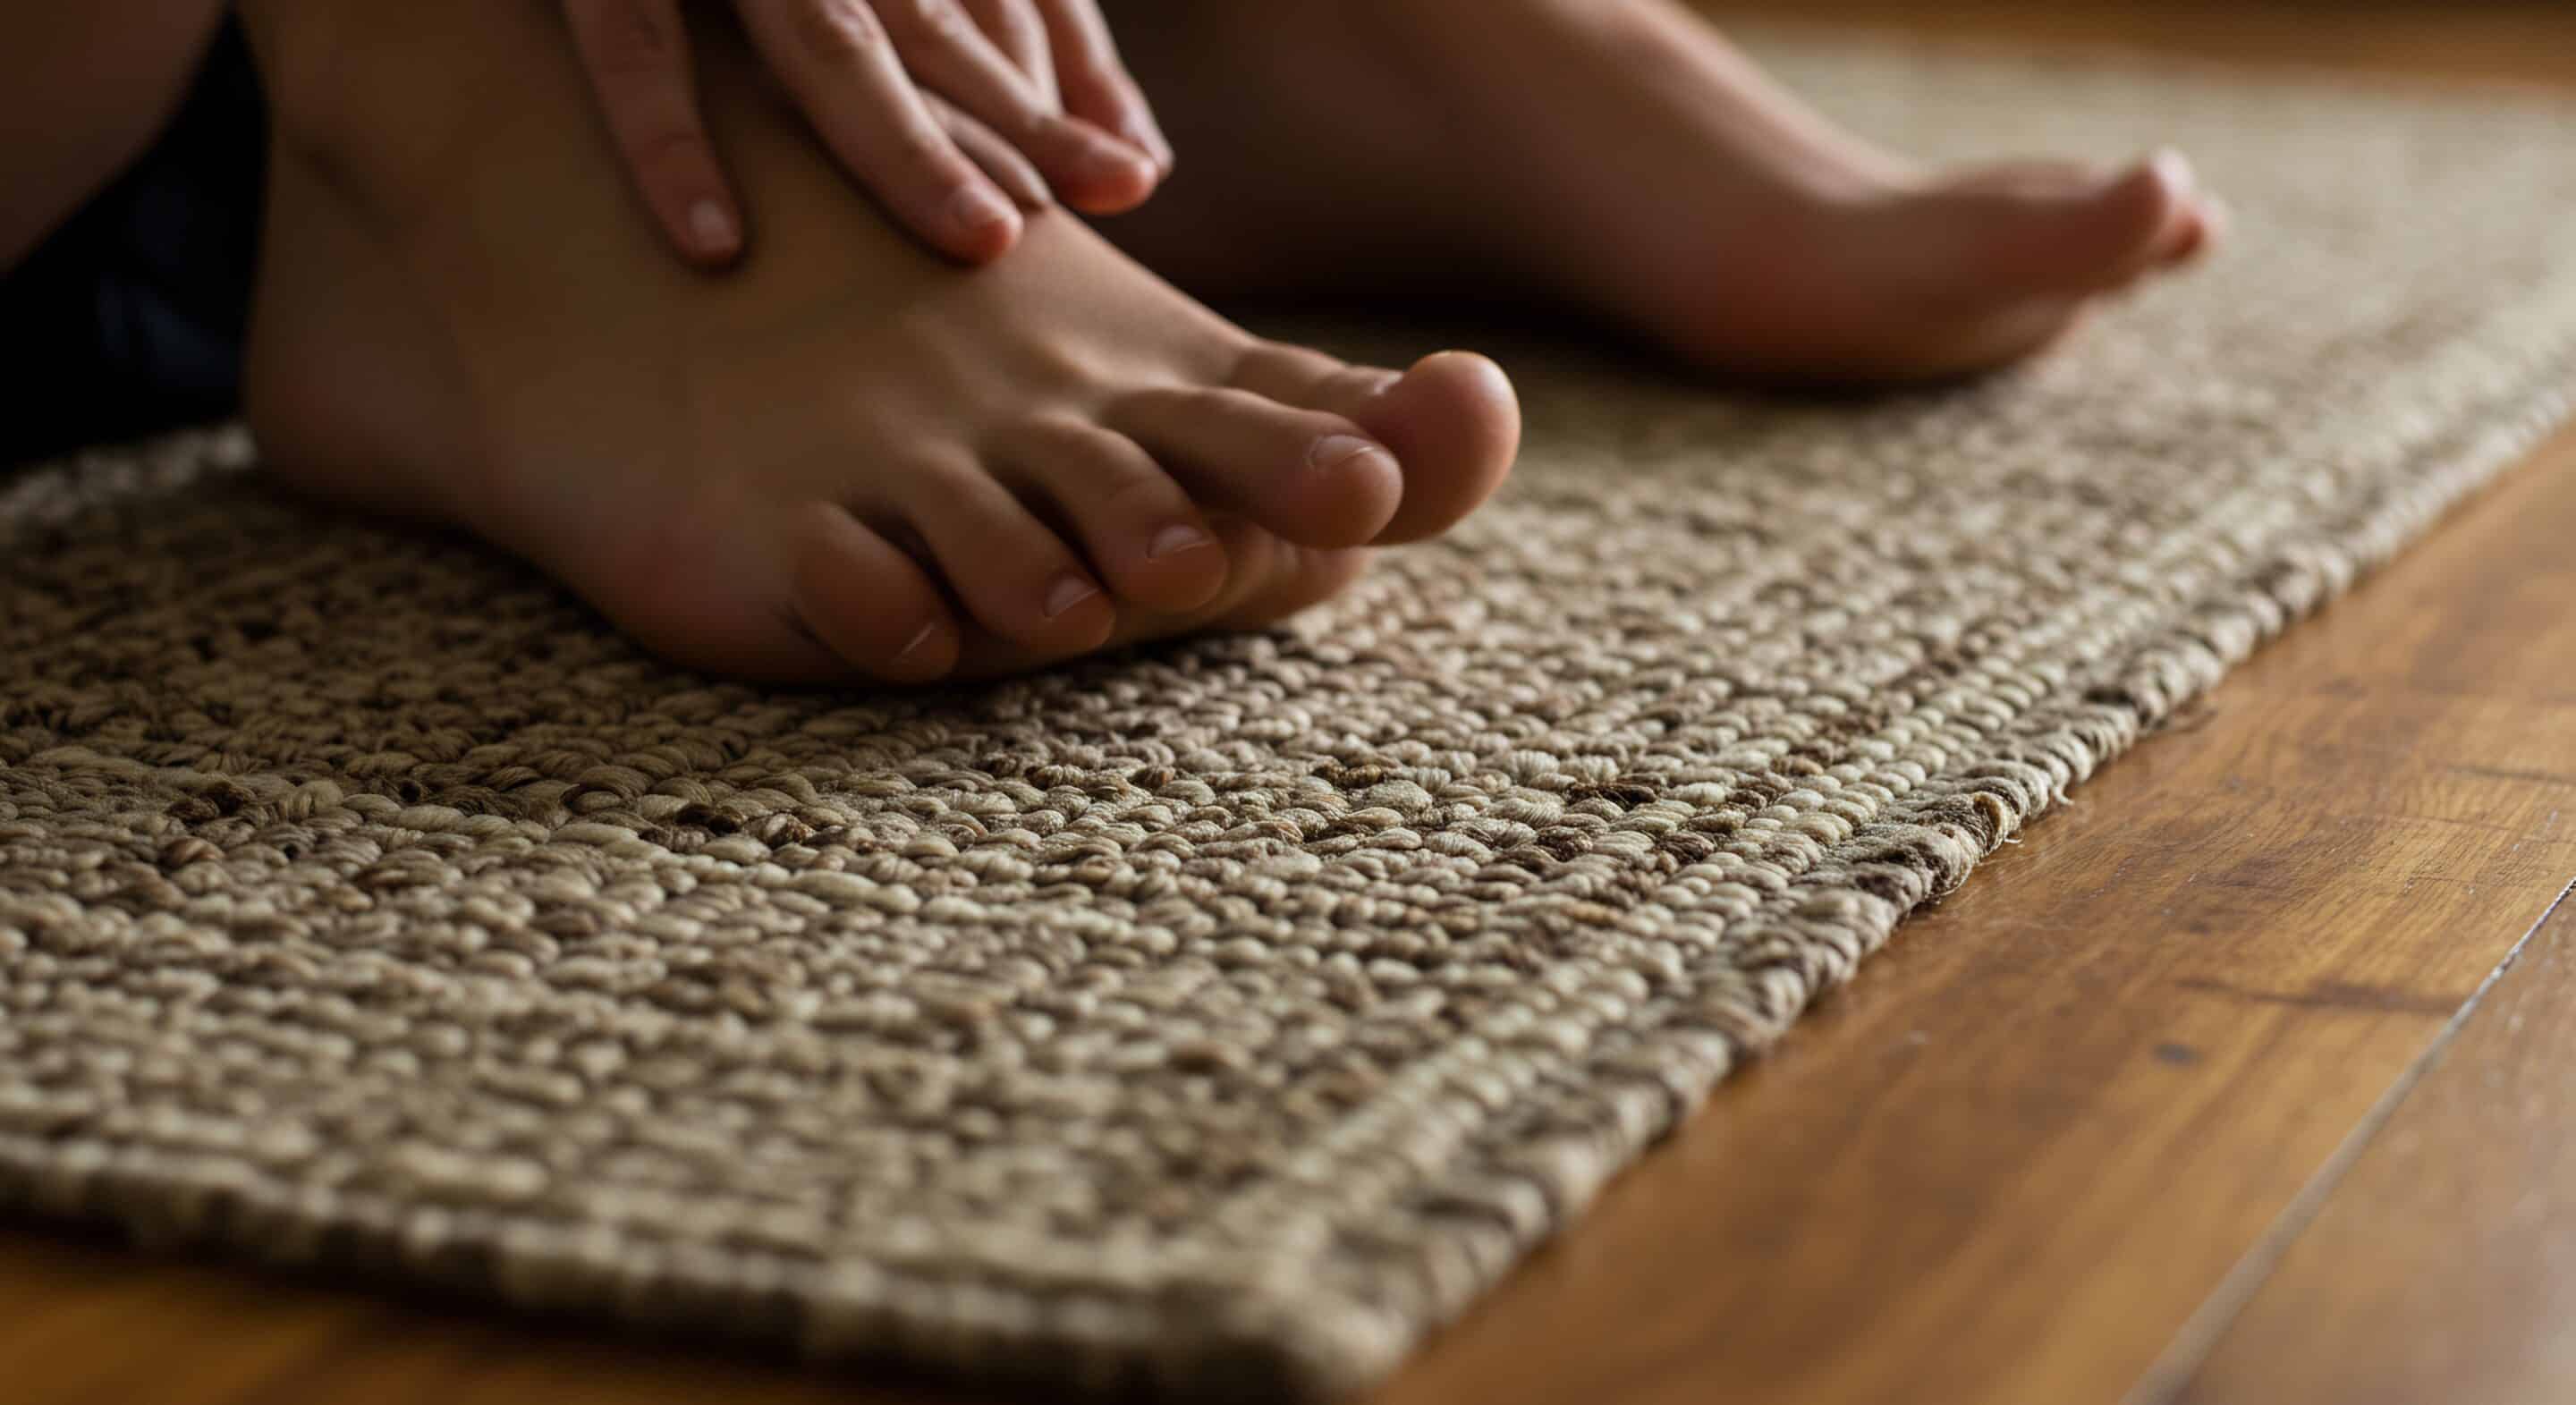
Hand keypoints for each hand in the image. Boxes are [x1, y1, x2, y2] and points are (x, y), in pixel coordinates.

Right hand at [562, 0, 1172, 266]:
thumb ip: (1035, 41)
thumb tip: (1143, 167)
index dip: (1059, 87)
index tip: (1123, 180)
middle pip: (932, 19)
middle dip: (1019, 115)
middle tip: (1096, 199)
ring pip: (823, 34)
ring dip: (905, 142)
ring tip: (984, 241)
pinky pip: (632, 42)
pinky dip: (669, 138)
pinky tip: (714, 245)